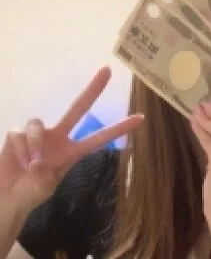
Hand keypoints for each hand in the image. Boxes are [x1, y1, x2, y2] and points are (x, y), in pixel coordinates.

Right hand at [0, 67, 143, 213]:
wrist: (6, 196)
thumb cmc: (30, 193)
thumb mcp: (43, 189)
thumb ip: (44, 177)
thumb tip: (39, 161)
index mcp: (72, 151)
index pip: (99, 137)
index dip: (119, 128)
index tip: (140, 117)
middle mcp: (59, 136)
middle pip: (78, 107)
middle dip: (93, 89)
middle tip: (107, 69)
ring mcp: (39, 133)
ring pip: (37, 124)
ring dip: (33, 145)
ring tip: (30, 165)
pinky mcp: (17, 133)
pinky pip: (18, 134)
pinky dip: (18, 149)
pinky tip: (17, 161)